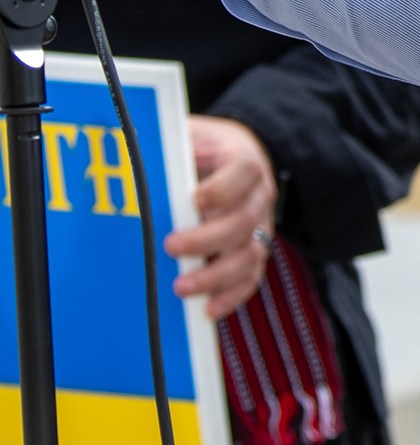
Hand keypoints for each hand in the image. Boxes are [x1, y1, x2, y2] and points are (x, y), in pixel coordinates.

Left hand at [167, 117, 278, 317]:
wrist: (236, 156)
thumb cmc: (205, 148)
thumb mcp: (192, 135)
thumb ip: (173, 146)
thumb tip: (135, 158)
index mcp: (244, 161)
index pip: (245, 171)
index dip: (222, 188)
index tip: (194, 198)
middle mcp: (258, 196)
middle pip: (244, 220)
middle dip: (208, 239)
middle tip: (171, 246)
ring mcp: (260, 226)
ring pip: (250, 255)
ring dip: (216, 276)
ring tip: (182, 287)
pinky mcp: (254, 251)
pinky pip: (251, 278)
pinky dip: (231, 296)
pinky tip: (208, 309)